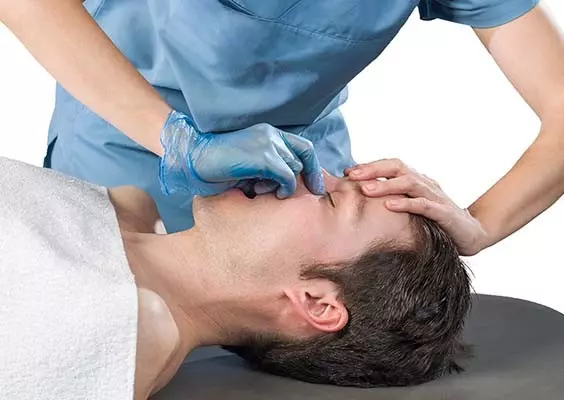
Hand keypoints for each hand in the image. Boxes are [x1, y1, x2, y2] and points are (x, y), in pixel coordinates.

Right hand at [159, 111, 324, 198]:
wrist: (195, 156)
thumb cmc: (217, 164)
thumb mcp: (249, 163)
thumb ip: (269, 167)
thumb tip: (288, 186)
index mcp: (269, 133)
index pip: (303, 147)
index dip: (313, 168)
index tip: (316, 187)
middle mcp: (272, 135)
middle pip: (303, 159)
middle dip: (301, 179)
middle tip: (290, 194)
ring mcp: (269, 144)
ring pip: (295, 169)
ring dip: (283, 184)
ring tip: (261, 189)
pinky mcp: (264, 157)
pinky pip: (287, 177)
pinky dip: (281, 188)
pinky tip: (260, 191)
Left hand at [345, 159, 488, 255]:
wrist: (472, 234)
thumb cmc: (435, 221)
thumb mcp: (411, 208)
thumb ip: (393, 199)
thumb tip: (362, 196)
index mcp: (416, 181)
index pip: (391, 166)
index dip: (370, 166)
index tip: (347, 172)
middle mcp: (425, 184)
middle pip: (398, 168)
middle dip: (373, 170)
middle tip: (351, 176)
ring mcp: (435, 197)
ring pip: (409, 183)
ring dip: (386, 185)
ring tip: (366, 189)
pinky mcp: (444, 214)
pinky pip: (423, 205)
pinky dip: (406, 204)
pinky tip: (389, 206)